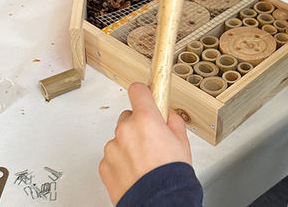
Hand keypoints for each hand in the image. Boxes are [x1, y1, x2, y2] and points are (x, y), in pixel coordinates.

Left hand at [99, 83, 192, 204]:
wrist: (159, 202)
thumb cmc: (171, 176)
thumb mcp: (182, 142)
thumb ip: (173, 121)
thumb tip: (168, 115)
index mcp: (146, 119)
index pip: (138, 90)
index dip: (143, 93)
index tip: (145, 94)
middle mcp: (125, 130)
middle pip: (129, 117)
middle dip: (139, 125)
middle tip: (151, 142)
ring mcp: (113, 147)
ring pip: (120, 138)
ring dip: (129, 146)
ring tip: (144, 163)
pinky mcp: (105, 164)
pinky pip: (113, 156)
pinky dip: (121, 162)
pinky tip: (135, 172)